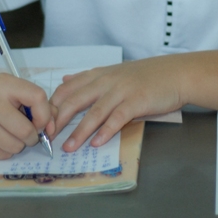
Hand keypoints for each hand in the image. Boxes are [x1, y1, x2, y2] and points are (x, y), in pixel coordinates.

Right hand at [0, 72, 56, 159]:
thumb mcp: (12, 88)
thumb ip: (38, 103)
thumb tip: (52, 127)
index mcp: (3, 84)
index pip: (37, 98)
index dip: (45, 114)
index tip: (40, 121)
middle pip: (26, 130)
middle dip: (32, 135)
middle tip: (25, 132)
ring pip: (15, 146)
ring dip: (18, 144)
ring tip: (9, 134)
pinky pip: (1, 155)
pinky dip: (5, 150)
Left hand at [50, 56, 186, 150]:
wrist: (175, 73)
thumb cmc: (145, 76)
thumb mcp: (113, 71)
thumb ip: (88, 77)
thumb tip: (64, 79)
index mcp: (98, 74)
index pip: (67, 88)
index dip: (52, 105)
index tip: (43, 122)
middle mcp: (106, 81)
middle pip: (75, 100)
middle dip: (59, 120)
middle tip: (47, 137)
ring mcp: (121, 91)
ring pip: (94, 112)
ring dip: (80, 131)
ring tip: (68, 147)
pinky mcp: (136, 101)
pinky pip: (117, 118)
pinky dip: (106, 131)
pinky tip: (97, 143)